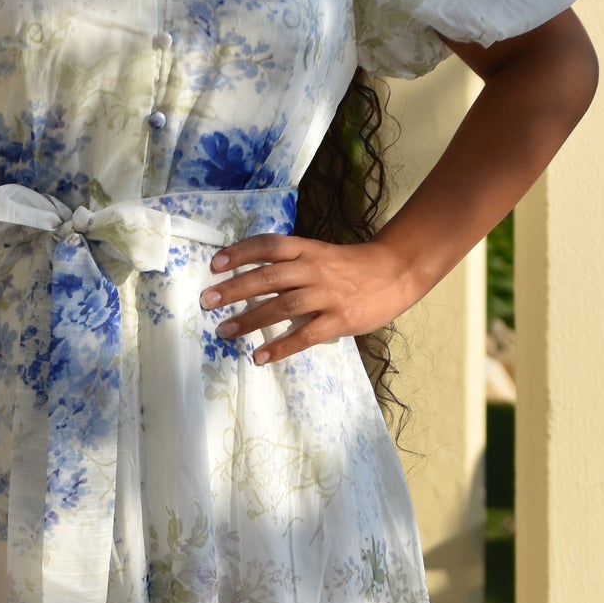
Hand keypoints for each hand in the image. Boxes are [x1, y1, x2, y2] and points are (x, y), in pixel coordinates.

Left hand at [199, 233, 423, 364]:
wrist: (396, 272)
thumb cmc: (353, 266)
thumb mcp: (321, 255)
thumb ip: (293, 265)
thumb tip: (254, 281)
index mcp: (308, 250)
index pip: (269, 245)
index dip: (241, 253)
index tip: (215, 264)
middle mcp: (314, 269)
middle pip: (268, 277)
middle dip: (235, 289)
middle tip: (207, 300)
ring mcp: (327, 295)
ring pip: (282, 306)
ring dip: (250, 320)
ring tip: (225, 331)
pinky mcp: (339, 320)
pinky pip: (305, 335)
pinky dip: (281, 347)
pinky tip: (261, 357)